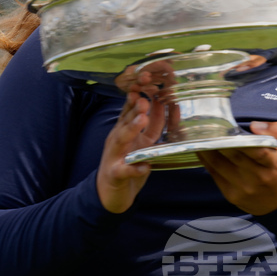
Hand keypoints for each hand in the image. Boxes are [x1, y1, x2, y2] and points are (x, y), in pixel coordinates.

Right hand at [96, 70, 169, 212]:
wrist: (109, 193)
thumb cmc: (127, 163)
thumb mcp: (143, 141)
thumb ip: (153, 124)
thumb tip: (167, 103)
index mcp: (124, 129)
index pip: (130, 109)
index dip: (137, 95)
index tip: (146, 81)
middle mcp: (117, 139)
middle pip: (125, 120)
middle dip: (135, 108)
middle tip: (145, 97)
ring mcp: (114, 155)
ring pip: (121, 139)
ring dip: (131, 129)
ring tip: (141, 120)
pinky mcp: (115, 173)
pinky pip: (124, 170)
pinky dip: (134, 168)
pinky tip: (145, 167)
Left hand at [198, 121, 276, 215]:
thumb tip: (254, 126)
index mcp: (274, 164)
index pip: (256, 150)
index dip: (240, 139)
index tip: (226, 127)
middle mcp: (257, 178)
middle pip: (234, 156)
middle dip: (219, 141)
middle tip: (206, 127)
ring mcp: (243, 188)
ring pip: (220, 166)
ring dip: (207, 151)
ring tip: (199, 137)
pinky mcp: (233, 196)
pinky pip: (216, 176)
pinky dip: (207, 163)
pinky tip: (202, 151)